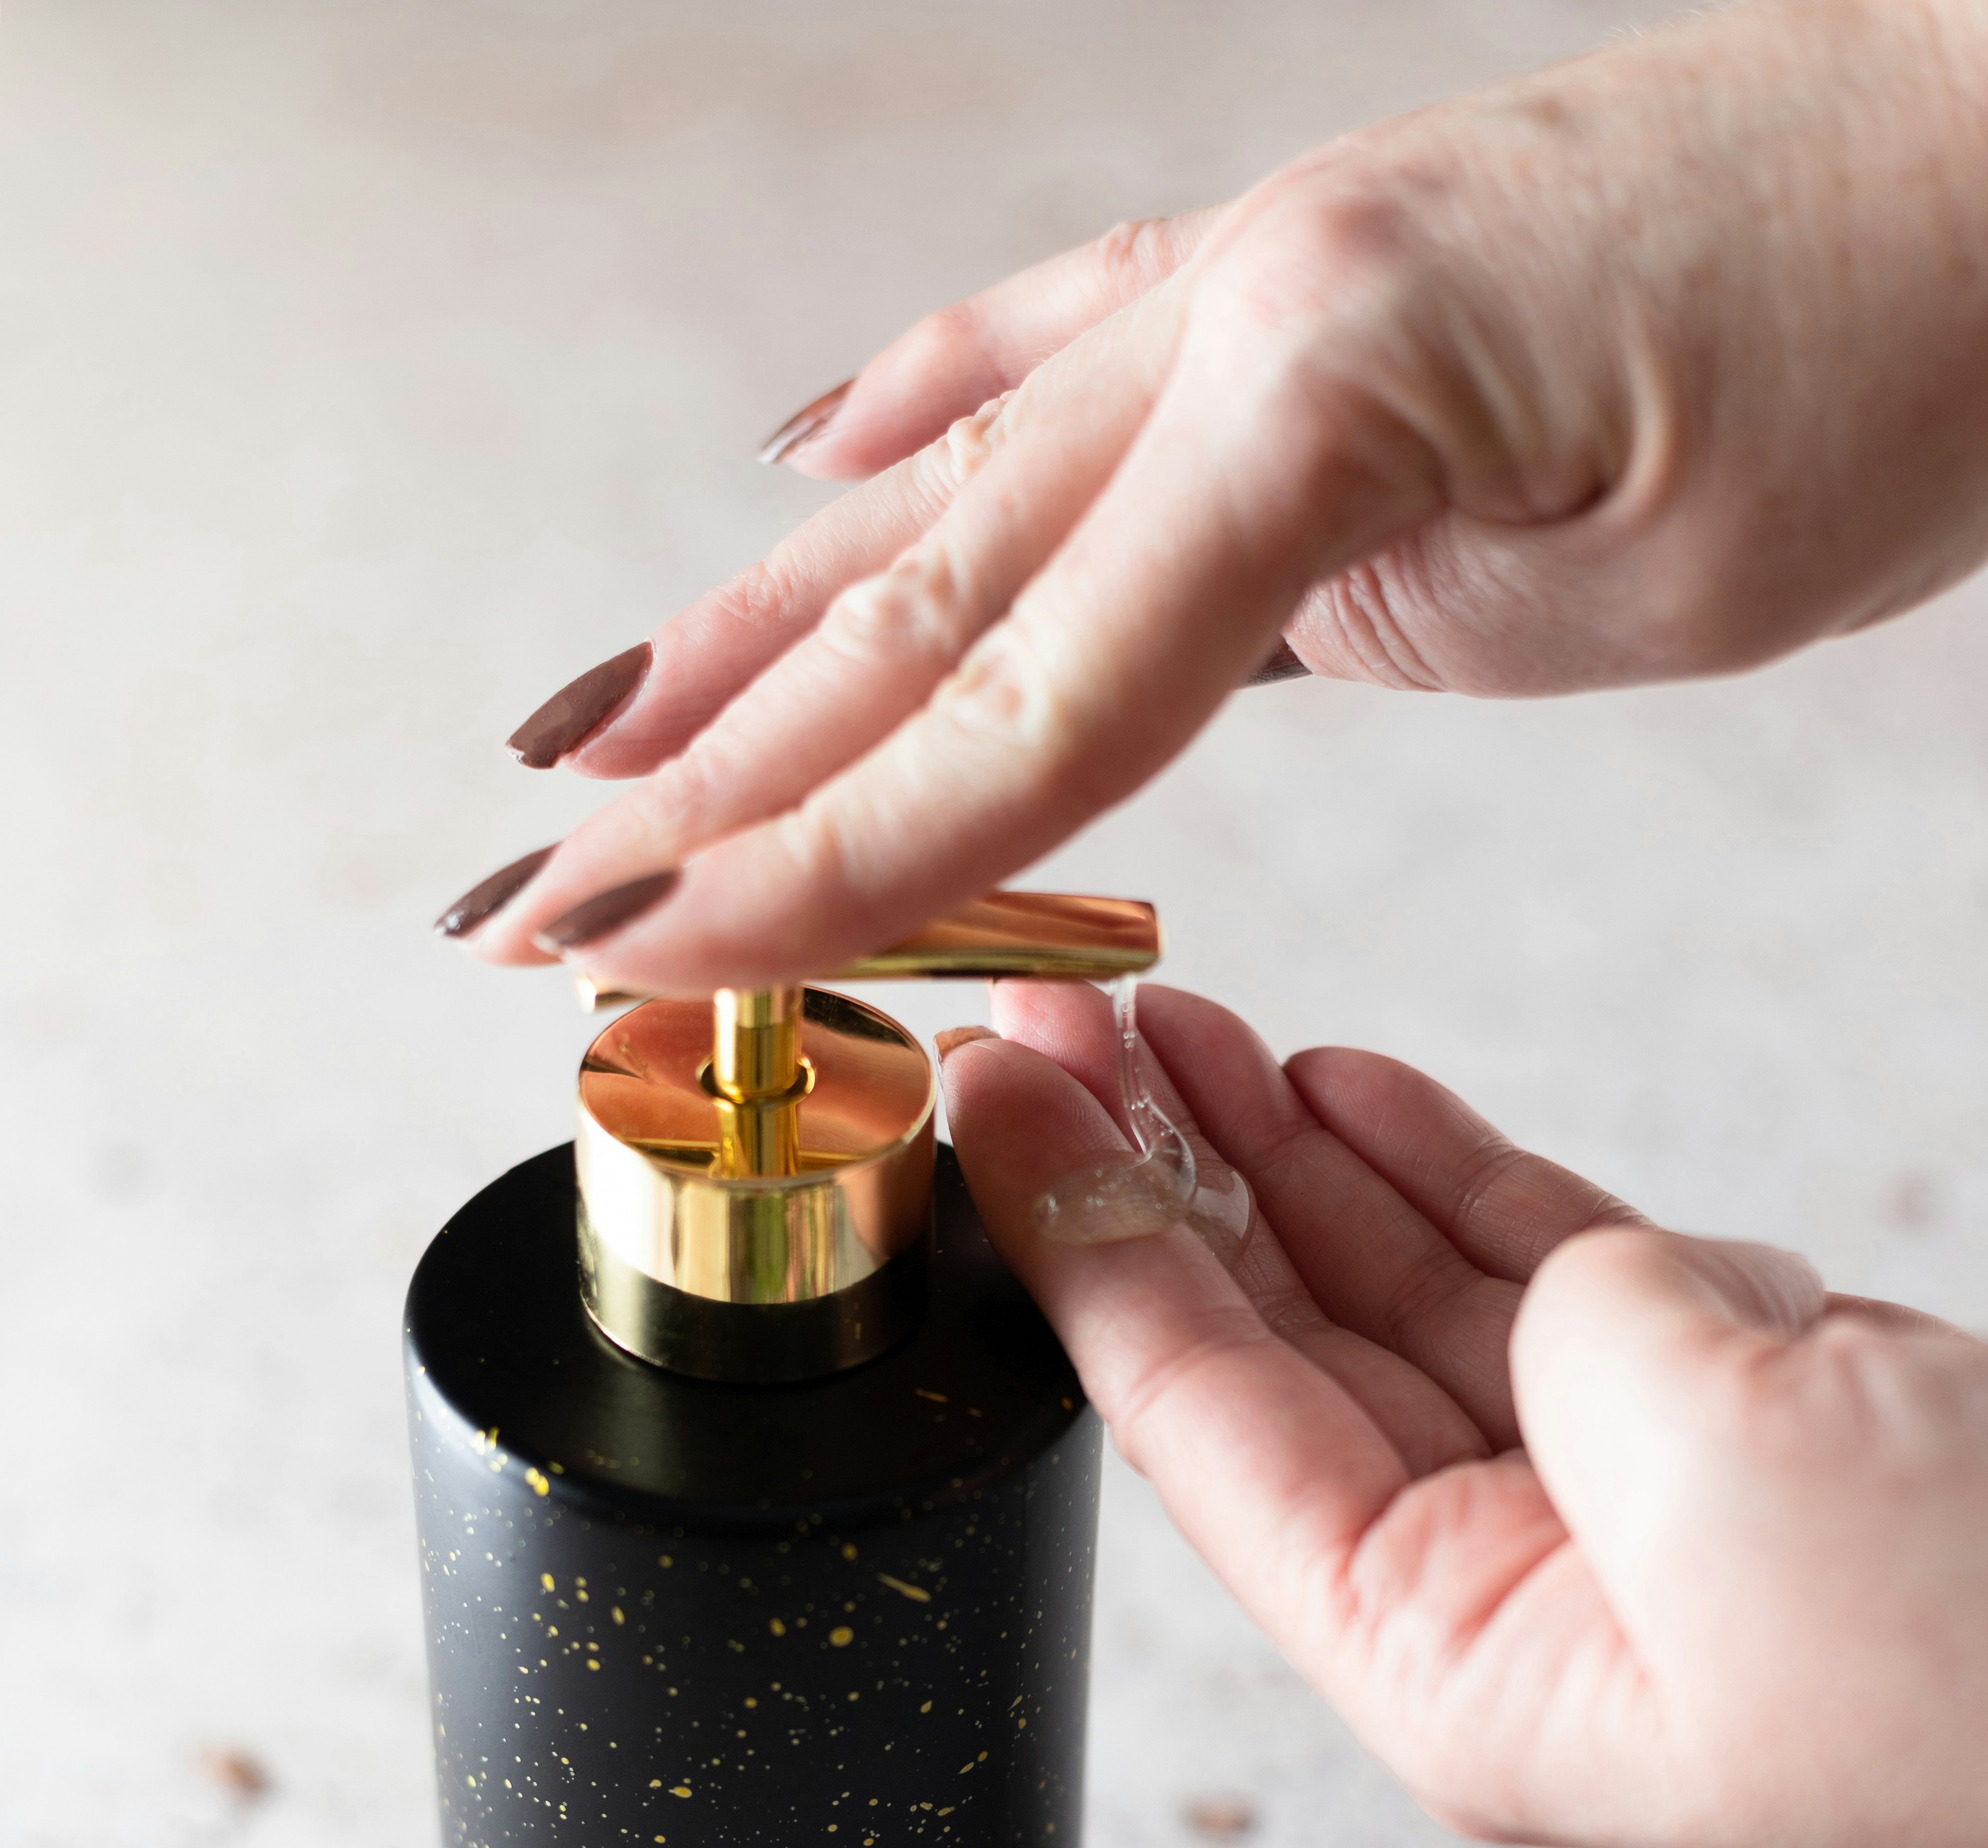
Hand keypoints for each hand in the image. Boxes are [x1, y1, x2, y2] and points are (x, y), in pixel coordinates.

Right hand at [451, 0, 1987, 990]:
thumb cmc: (1884, 345)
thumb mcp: (1623, 549)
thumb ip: (1335, 611)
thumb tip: (1100, 700)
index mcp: (1301, 390)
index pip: (1003, 695)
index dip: (804, 850)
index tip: (641, 957)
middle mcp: (1230, 322)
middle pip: (916, 604)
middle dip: (706, 779)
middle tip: (533, 902)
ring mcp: (1248, 293)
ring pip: (944, 499)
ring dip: (747, 630)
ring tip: (588, 734)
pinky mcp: (1299, 298)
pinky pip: (1057, 356)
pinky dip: (923, 416)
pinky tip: (807, 451)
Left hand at [941, 980, 1987, 1847]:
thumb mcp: (1733, 1474)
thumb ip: (1587, 1340)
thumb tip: (1568, 1277)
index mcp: (1456, 1663)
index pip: (1199, 1430)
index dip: (1078, 1248)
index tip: (987, 1107)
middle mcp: (1504, 1589)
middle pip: (1269, 1355)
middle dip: (1152, 1185)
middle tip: (1048, 1028)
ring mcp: (1611, 1501)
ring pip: (1388, 1297)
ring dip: (1276, 1159)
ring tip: (1163, 1024)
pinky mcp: (1717, 1420)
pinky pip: (1531, 1277)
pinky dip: (1438, 1174)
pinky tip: (1333, 1092)